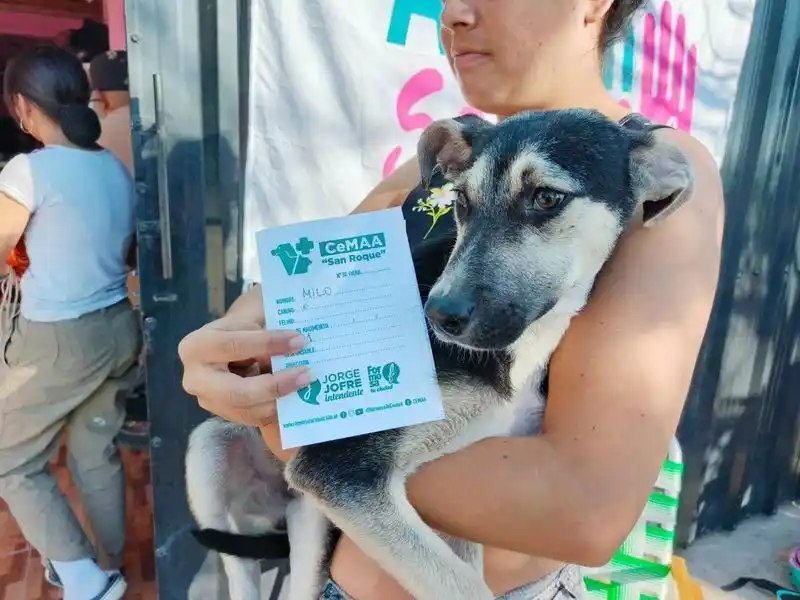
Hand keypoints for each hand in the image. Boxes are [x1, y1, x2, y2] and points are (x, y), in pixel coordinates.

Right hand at [178, 317, 310, 425]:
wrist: (230, 345)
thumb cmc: (243, 327)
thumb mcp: (250, 318)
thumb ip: (266, 330)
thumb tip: (292, 347)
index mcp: (196, 346)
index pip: (233, 346)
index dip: (268, 344)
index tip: (299, 341)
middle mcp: (196, 378)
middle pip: (236, 391)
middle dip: (274, 385)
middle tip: (306, 375)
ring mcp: (208, 400)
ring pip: (247, 409)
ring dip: (280, 399)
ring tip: (305, 384)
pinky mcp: (224, 414)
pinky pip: (253, 417)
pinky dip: (276, 408)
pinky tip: (296, 395)